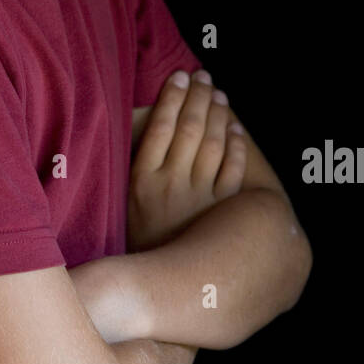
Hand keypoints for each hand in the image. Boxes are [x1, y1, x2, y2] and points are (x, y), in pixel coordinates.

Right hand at [127, 69, 246, 251]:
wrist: (159, 287)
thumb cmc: (142, 240)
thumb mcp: (126, 202)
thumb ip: (137, 168)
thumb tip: (146, 129)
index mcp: (142, 180)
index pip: (160, 125)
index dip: (172, 96)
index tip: (180, 76)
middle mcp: (170, 184)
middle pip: (189, 128)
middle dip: (199, 96)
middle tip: (204, 77)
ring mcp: (198, 197)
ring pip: (214, 144)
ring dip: (219, 115)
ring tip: (220, 96)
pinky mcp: (221, 211)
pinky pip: (233, 170)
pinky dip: (236, 146)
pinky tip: (236, 130)